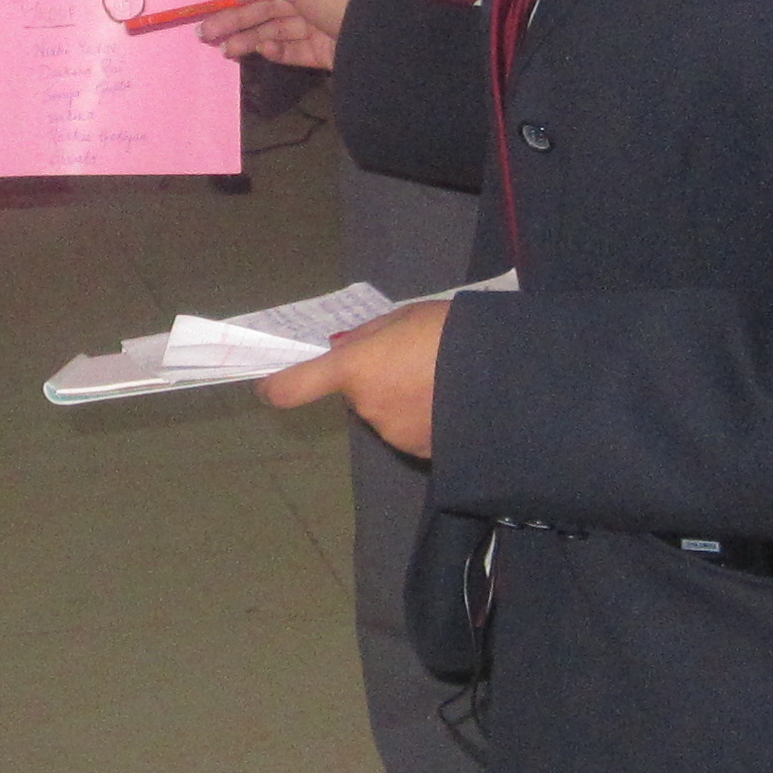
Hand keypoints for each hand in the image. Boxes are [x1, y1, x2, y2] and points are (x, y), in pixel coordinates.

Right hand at [195, 0, 364, 70]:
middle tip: (206, 31)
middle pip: (270, 5)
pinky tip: (260, 51)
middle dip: (238, 17)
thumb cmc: (339, 0)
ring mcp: (319, 25)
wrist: (377, 41)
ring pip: (276, 30)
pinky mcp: (322, 52)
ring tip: (223, 48)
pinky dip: (275, 51)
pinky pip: (293, 50)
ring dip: (249, 38)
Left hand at [263, 297, 446, 456]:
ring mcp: (393, 434)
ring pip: (385, 413)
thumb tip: (347, 349)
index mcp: (355, 368)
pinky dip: (424, 419)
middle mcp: (365, 407)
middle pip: (357, 394)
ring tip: (441, 381)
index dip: (275, 386)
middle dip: (374, 380)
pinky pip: (411, 431)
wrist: (503, 375)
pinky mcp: (420, 453)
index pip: (293, 386)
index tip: (269, 386)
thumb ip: (370, 338)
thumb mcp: (404, 319)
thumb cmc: (449, 332)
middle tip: (413, 360)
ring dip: (401, 400)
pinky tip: (452, 403)